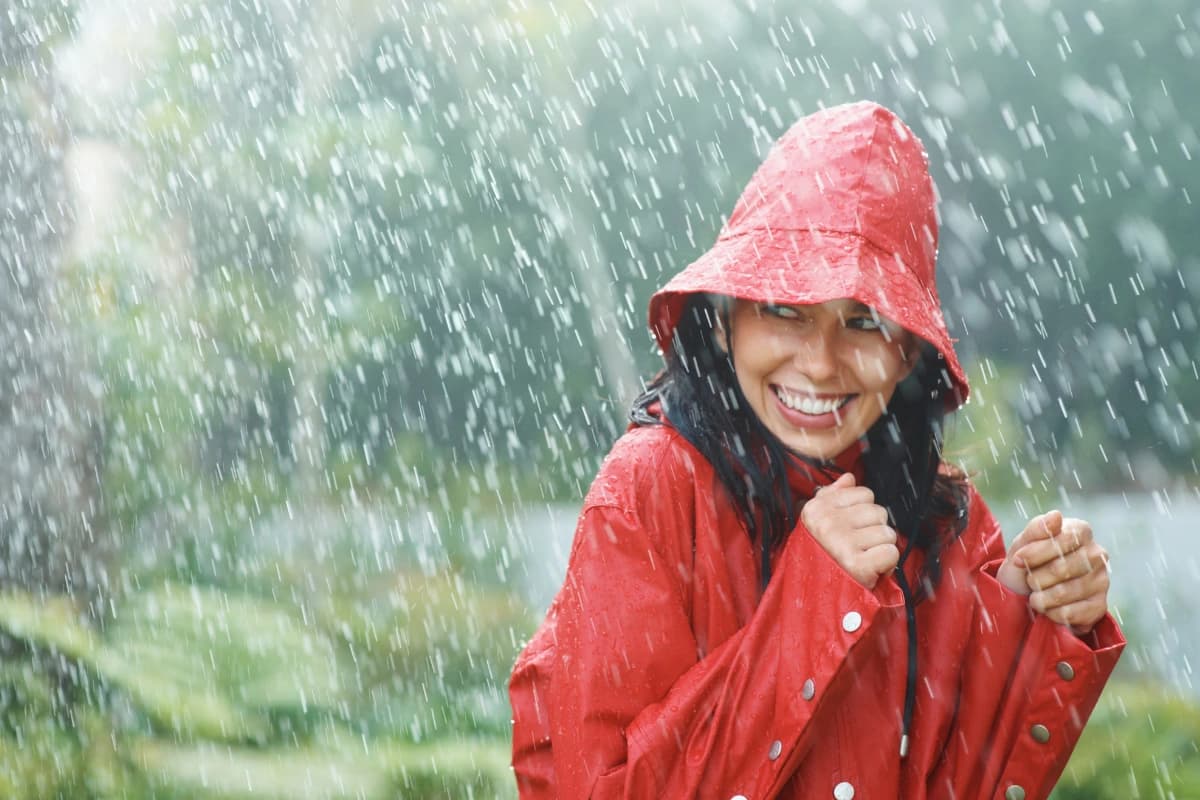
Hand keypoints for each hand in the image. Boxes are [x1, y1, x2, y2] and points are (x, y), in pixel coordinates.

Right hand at [800, 473, 898, 588]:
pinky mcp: (857, 565)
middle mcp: (827, 523)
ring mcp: (842, 543)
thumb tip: (849, 478)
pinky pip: (891, 553)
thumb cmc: (821, 557)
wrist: (813, 597)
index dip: (863, 515)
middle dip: (875, 532)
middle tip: (859, 550)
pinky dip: (887, 565)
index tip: (850, 531)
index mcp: (816, 509)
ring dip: (881, 549)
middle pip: (879, 512)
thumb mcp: (818, 524)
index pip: (864, 494)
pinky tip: (871, 571)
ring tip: (864, 560)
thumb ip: (833, 497)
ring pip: (887, 533)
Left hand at [997, 510, 1110, 635]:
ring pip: (1067, 592)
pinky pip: (1073, 613)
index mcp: (1081, 531)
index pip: (1065, 538)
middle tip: (1028, 581)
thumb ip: (1036, 528)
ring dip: (1041, 597)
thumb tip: (1056, 515)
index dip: (1037, 552)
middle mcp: (1097, 554)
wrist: (1024, 596)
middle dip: (1036, 578)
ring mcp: (1102, 580)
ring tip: (1034, 596)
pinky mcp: (1100, 606)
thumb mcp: (1022, 544)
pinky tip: (1047, 609)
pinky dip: (1052, 613)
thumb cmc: (1025, 564)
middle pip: (1064, 567)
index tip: (1017, 560)